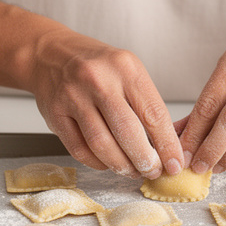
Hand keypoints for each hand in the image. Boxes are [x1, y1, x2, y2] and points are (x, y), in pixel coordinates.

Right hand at [27, 28, 184, 180]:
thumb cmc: (97, 65)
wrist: (50, 53)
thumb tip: (165, 144)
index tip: (175, 162)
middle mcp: (99, 81)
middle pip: (128, 131)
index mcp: (125, 68)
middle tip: (154, 171)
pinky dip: (97, 163)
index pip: (153, 113)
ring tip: (133, 171)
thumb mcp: (127, 70)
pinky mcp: (55, 114)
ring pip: (102, 144)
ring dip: (121, 165)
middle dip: (145, 159)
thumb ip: (144, 102)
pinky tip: (108, 164)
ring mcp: (74, 97)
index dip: (167, 144)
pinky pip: (79, 149)